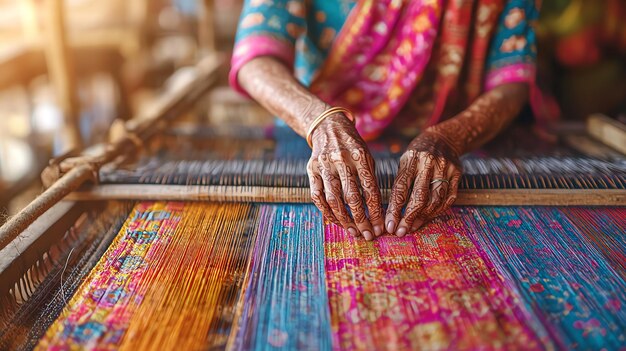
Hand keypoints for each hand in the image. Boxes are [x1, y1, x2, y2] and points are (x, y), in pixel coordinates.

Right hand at [306, 113, 383, 239]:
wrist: (328, 126)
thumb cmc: (352, 146)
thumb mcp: (366, 155)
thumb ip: (369, 179)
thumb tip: (376, 211)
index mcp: (359, 156)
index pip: (369, 189)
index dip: (375, 211)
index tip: (380, 227)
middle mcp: (341, 160)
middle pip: (351, 197)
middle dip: (361, 219)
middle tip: (367, 235)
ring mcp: (324, 165)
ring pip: (333, 199)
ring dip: (343, 219)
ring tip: (353, 231)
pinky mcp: (311, 170)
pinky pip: (317, 196)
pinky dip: (326, 211)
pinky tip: (336, 221)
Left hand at [385, 131, 461, 235]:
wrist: (444, 138)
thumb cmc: (417, 154)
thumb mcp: (405, 161)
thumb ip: (400, 183)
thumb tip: (393, 213)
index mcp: (411, 160)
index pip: (400, 188)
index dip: (394, 209)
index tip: (389, 225)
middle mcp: (428, 164)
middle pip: (419, 196)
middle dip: (409, 217)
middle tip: (401, 232)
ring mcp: (444, 169)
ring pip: (435, 200)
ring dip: (423, 217)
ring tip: (413, 227)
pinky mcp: (456, 174)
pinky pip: (448, 199)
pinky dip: (437, 211)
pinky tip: (427, 218)